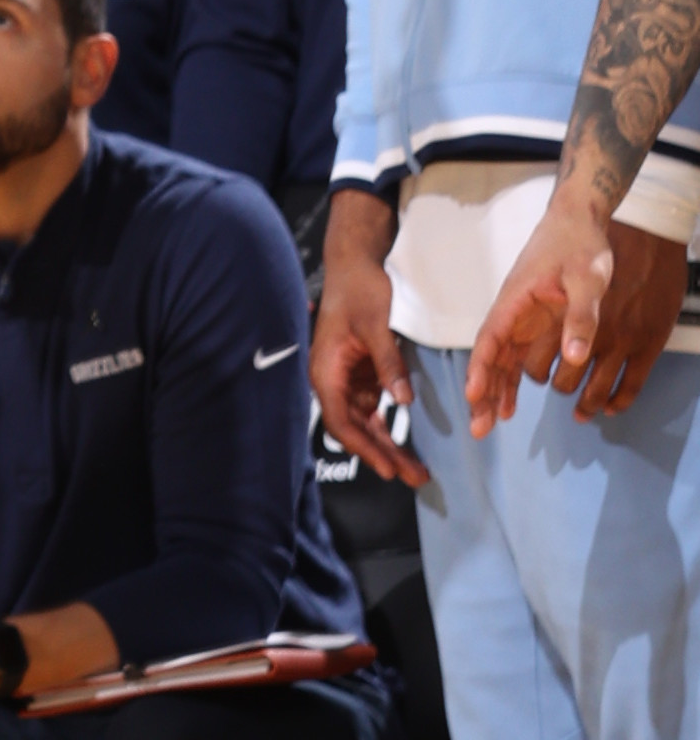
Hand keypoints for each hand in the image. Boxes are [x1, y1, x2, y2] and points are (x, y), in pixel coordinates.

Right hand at [311, 191, 427, 486]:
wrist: (354, 262)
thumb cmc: (357, 289)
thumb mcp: (375, 325)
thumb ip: (387, 364)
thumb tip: (401, 400)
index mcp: (326, 370)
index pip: (341, 420)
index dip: (364, 447)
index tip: (388, 467)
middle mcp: (332, 379)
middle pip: (355, 428)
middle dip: (382, 454)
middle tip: (413, 476)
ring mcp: (346, 378)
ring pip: (365, 422)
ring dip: (387, 444)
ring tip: (414, 468)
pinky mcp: (360, 373)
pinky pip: (372, 407)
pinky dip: (387, 424)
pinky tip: (405, 442)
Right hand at [466, 183, 688, 429]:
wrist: (579, 221)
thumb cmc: (580, 246)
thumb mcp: (587, 279)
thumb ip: (582, 316)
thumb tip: (575, 356)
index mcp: (515, 300)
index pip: (490, 339)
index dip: (481, 369)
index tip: (474, 396)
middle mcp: (512, 314)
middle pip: (490, 358)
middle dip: (482, 392)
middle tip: (479, 429)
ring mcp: (521, 321)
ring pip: (500, 362)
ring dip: (493, 392)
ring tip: (489, 426)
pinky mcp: (533, 325)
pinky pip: (516, 358)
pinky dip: (510, 382)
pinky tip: (510, 407)